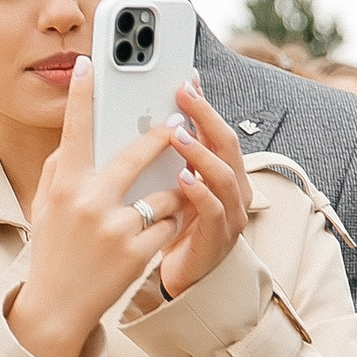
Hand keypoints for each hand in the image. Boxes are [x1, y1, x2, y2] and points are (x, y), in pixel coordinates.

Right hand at [5, 57, 180, 356]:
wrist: (56, 308)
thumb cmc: (54, 251)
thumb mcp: (46, 208)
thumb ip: (61, 170)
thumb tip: (81, 137)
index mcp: (62, 188)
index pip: (74, 132)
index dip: (82, 95)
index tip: (90, 64)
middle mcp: (87, 203)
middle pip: (137, 153)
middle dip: (162, 135)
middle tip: (176, 122)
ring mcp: (115, 227)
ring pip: (165, 189)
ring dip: (170, 190)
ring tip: (160, 200)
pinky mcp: (138, 250)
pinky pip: (171, 221)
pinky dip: (170, 222)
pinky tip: (156, 231)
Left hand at [152, 75, 251, 300]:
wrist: (177, 279)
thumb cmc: (167, 231)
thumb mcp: (163, 190)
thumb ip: (154, 162)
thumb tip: (126, 124)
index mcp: (215, 171)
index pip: (212, 128)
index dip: (202, 103)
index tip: (184, 77)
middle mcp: (230, 187)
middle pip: (225, 143)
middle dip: (205, 116)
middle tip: (181, 93)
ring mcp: (229, 213)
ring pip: (224, 176)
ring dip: (202, 153)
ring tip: (178, 135)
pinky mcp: (219, 239)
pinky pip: (213, 212)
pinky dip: (200, 194)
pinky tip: (182, 180)